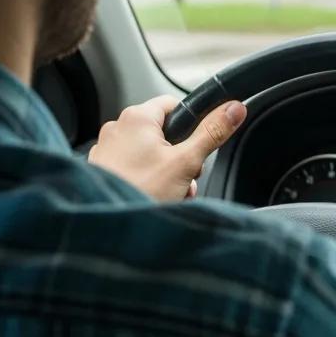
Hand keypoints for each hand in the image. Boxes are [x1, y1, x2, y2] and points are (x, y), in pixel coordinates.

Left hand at [89, 95, 246, 201]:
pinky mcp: (102, 171)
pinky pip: (132, 168)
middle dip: (180, 157)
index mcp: (136, 117)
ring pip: (148, 153)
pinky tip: (152, 198)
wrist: (108, 232)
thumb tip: (234, 109)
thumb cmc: (138, 192)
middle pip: (163, 132)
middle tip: (185, 178)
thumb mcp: (185, 162)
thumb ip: (212, 132)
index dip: (191, 124)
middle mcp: (117, 128)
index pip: (174, 105)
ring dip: (166, 172)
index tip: (198, 144)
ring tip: (170, 194)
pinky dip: (146, 180)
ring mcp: (106, 151)